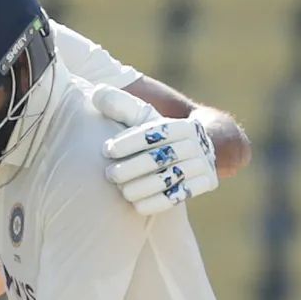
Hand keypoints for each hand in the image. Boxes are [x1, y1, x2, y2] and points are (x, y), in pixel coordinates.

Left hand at [93, 86, 218, 214]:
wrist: (202, 148)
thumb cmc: (160, 133)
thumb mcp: (145, 116)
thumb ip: (120, 105)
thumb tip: (96, 93)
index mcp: (180, 125)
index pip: (153, 133)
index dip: (128, 142)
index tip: (106, 150)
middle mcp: (194, 144)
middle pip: (161, 157)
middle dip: (132, 167)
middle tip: (110, 174)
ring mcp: (202, 164)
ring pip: (171, 178)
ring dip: (143, 187)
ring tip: (121, 191)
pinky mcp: (204, 183)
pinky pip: (181, 195)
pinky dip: (158, 202)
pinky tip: (137, 206)